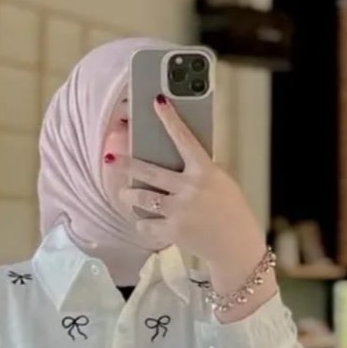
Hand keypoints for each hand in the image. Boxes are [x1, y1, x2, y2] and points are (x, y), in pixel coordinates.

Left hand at [115, 96, 265, 268]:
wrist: (235, 245)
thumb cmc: (231, 211)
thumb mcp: (222, 182)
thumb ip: (201, 169)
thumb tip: (179, 155)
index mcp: (205, 172)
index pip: (185, 139)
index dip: (170, 119)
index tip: (158, 102)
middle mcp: (190, 189)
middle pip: (150, 172)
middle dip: (127, 164)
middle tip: (111, 158)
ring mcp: (180, 211)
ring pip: (142, 199)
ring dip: (128, 196)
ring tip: (124, 194)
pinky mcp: (173, 232)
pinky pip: (147, 225)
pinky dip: (143, 224)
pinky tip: (143, 221)